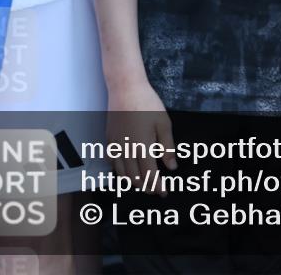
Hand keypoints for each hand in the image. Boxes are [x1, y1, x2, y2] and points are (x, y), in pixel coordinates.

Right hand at [107, 78, 175, 195]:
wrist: (125, 88)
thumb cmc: (147, 103)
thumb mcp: (164, 123)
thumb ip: (167, 147)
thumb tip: (171, 167)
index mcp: (142, 148)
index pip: (149, 176)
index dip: (157, 187)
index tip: (164, 192)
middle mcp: (126, 151)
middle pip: (134, 178)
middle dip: (145, 187)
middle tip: (155, 189)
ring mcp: (115, 145)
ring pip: (121, 173)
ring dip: (132, 181)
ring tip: (142, 183)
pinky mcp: (109, 139)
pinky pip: (112, 162)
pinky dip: (119, 171)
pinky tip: (125, 169)